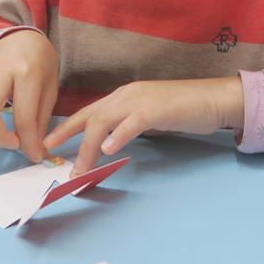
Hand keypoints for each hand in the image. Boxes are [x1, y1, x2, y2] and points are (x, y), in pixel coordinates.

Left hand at [43, 77, 243, 175]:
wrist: (213, 98)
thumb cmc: (184, 109)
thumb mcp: (149, 117)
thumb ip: (129, 125)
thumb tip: (110, 143)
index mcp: (124, 96)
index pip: (89, 112)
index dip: (67, 127)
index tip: (49, 143)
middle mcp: (127, 95)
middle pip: (90, 116)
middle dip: (67, 136)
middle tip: (51, 155)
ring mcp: (141, 100)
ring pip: (105, 120)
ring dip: (88, 146)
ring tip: (79, 167)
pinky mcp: (157, 110)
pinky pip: (132, 122)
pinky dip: (119, 136)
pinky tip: (109, 150)